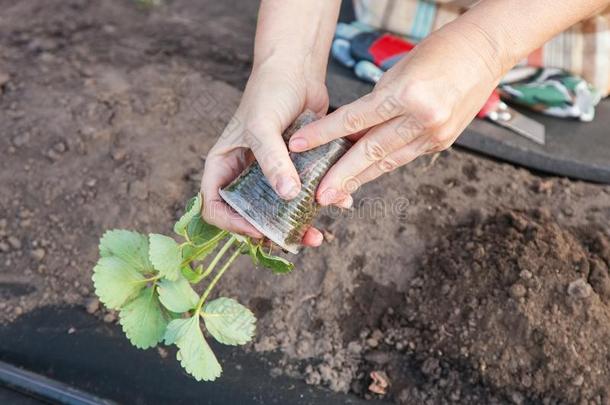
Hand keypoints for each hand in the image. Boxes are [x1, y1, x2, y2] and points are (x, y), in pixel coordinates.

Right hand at [200, 62, 331, 246]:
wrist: (298, 71)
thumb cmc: (269, 91)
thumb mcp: (263, 125)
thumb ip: (272, 160)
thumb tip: (287, 196)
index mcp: (222, 167)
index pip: (215, 207)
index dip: (232, 224)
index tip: (259, 228)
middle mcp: (243, 175)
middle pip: (250, 217)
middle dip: (272, 233)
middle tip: (295, 241)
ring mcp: (270, 175)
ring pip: (280, 212)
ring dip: (298, 226)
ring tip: (318, 236)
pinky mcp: (296, 171)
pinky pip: (304, 196)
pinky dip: (320, 203)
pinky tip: (340, 203)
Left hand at [288, 24, 504, 205]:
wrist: (486, 51)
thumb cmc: (440, 51)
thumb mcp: (399, 71)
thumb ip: (375, 104)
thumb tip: (351, 132)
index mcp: (407, 94)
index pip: (355, 119)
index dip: (323, 135)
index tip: (298, 145)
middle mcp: (423, 119)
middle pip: (372, 151)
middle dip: (342, 175)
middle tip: (319, 194)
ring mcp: (436, 134)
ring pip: (388, 161)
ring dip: (360, 179)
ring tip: (337, 193)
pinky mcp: (443, 142)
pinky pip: (405, 157)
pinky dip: (383, 166)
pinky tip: (365, 175)